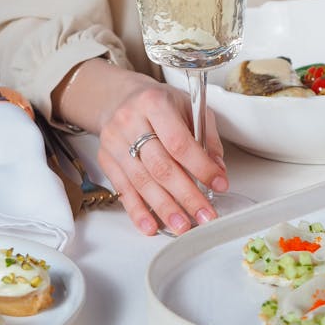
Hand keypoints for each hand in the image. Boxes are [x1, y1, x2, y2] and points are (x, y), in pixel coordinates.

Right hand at [95, 73, 226, 235]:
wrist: (121, 98)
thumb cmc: (159, 103)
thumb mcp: (188, 106)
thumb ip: (206, 136)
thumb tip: (218, 169)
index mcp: (155, 103)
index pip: (179, 142)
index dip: (201, 167)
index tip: (218, 184)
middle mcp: (131, 121)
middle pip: (161, 166)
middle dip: (186, 195)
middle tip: (204, 215)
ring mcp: (115, 142)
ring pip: (142, 182)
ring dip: (164, 208)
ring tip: (183, 225)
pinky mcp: (106, 160)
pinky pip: (123, 190)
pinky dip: (138, 211)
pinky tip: (151, 226)